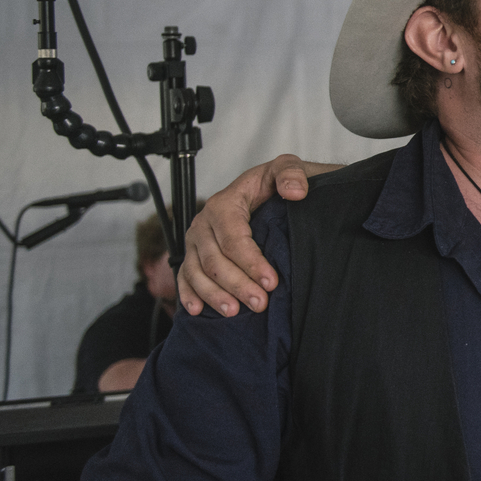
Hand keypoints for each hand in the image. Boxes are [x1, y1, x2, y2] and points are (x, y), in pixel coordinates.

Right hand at [177, 155, 338, 316]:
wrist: (263, 189)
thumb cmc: (273, 183)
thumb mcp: (285, 168)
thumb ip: (291, 173)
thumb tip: (295, 190)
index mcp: (224, 204)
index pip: (233, 239)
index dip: (251, 262)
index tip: (272, 281)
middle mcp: (204, 223)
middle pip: (215, 260)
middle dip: (237, 284)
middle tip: (260, 303)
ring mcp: (196, 241)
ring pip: (197, 272)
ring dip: (214, 295)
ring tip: (235, 312)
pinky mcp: (193, 255)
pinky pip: (185, 276)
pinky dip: (188, 294)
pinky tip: (198, 310)